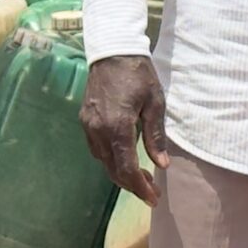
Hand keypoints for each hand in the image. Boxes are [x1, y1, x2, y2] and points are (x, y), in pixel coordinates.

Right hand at [80, 55, 170, 202]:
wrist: (112, 49)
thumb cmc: (138, 74)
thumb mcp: (155, 103)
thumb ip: (156, 135)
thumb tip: (162, 164)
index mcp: (118, 127)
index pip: (127, 168)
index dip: (140, 187)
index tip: (153, 199)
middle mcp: (98, 130)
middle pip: (112, 169)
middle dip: (132, 184)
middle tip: (151, 191)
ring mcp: (88, 125)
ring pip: (103, 161)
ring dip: (120, 173)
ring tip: (141, 176)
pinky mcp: (85, 119)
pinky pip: (96, 148)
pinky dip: (110, 158)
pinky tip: (123, 156)